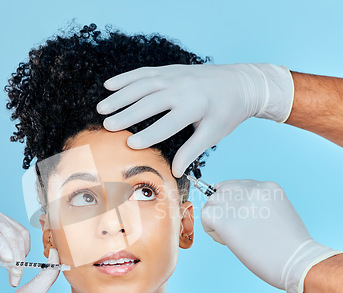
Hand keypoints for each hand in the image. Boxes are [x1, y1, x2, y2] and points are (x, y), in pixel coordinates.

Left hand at [0, 208, 28, 285]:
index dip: (2, 246)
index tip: (9, 261)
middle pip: (8, 233)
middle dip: (15, 256)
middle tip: (16, 276)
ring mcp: (0, 217)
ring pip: (18, 234)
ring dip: (22, 254)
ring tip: (17, 272)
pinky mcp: (9, 222)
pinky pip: (22, 234)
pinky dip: (24, 248)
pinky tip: (19, 260)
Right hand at [97, 63, 293, 176]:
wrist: (241, 83)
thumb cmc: (227, 112)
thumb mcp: (213, 134)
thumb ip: (192, 151)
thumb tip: (175, 172)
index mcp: (194, 107)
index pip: (166, 124)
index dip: (148, 136)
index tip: (129, 145)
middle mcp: (181, 88)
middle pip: (148, 103)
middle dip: (126, 115)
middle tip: (107, 126)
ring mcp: (174, 76)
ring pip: (141, 85)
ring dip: (120, 96)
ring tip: (101, 108)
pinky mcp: (170, 69)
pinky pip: (144, 72)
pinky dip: (125, 77)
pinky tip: (109, 84)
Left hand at [200, 180, 341, 292]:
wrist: (296, 261)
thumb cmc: (291, 248)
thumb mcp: (280, 215)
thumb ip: (261, 208)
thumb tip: (240, 214)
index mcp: (268, 188)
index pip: (241, 187)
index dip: (237, 204)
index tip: (243, 220)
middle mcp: (251, 188)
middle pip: (223, 190)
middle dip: (225, 209)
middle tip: (236, 229)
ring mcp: (236, 200)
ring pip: (212, 203)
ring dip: (217, 219)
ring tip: (234, 237)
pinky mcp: (223, 215)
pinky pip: (205, 216)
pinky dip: (211, 229)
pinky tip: (226, 240)